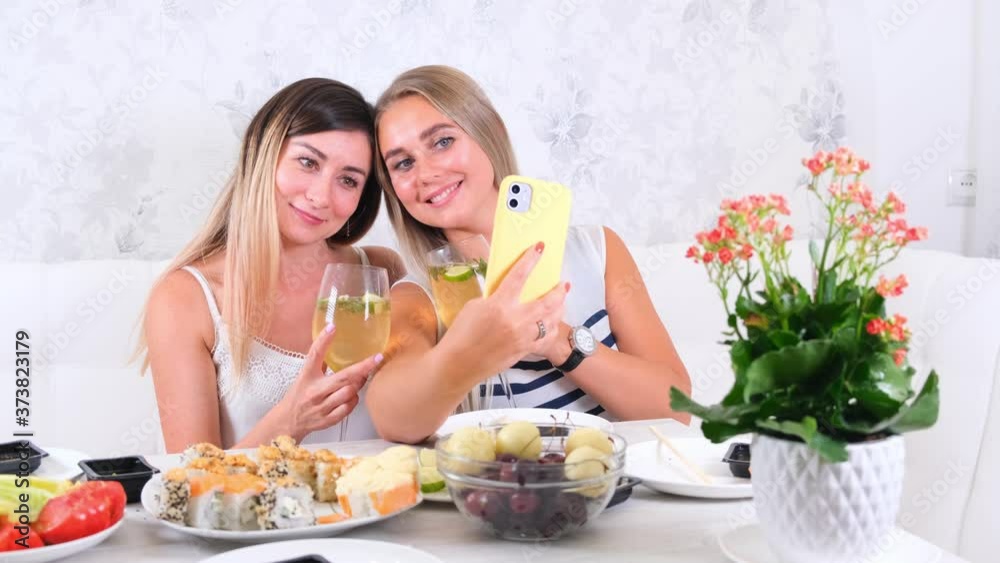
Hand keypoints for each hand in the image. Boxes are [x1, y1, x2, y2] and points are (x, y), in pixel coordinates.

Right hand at [277, 324, 383, 439]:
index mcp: (307, 376)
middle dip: (363, 368)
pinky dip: (353, 400)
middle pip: (343, 377)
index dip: (324, 340)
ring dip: (358, 385)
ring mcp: (321, 407)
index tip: (333, 327)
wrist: (288, 421)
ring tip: (360, 378)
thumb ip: (320, 362)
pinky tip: (351, 396)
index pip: (314, 355)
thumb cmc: (299, 395)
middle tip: (376, 359)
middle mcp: (314, 391)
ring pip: (349, 392)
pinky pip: (349, 407)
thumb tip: (334, 341)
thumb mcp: (306, 376)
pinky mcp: (328, 420)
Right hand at [440, 242, 568, 381]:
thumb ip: (494, 298)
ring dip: (560, 307)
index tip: (539, 248)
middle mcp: (515, 320)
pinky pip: (546, 339)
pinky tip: (552, 323)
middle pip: (547, 301)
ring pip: (551, 320)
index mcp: (499, 305)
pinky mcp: (524, 351)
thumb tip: (507, 293)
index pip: (519, 276)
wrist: (459, 364)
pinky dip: (552, 329)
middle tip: (563, 282)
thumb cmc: (461, 334)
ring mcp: (523, 337)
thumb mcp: (474, 307)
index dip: (530, 260)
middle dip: (558, 290)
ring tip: (562, 299)